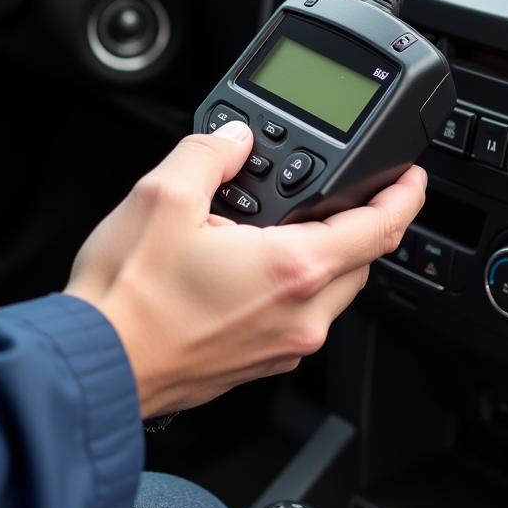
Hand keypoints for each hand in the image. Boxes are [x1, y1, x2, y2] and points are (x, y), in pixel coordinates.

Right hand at [65, 120, 426, 417]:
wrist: (96, 368)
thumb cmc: (127, 300)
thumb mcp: (163, 198)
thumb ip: (209, 153)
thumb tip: (233, 139)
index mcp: (291, 270)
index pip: (379, 228)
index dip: (404, 197)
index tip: (411, 178)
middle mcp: (298, 316)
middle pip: (361, 260)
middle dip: (360, 222)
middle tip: (342, 192)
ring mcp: (281, 346)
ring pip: (333, 290)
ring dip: (328, 253)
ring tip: (288, 221)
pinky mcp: (258, 362)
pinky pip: (300, 315)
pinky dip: (296, 283)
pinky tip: (255, 263)